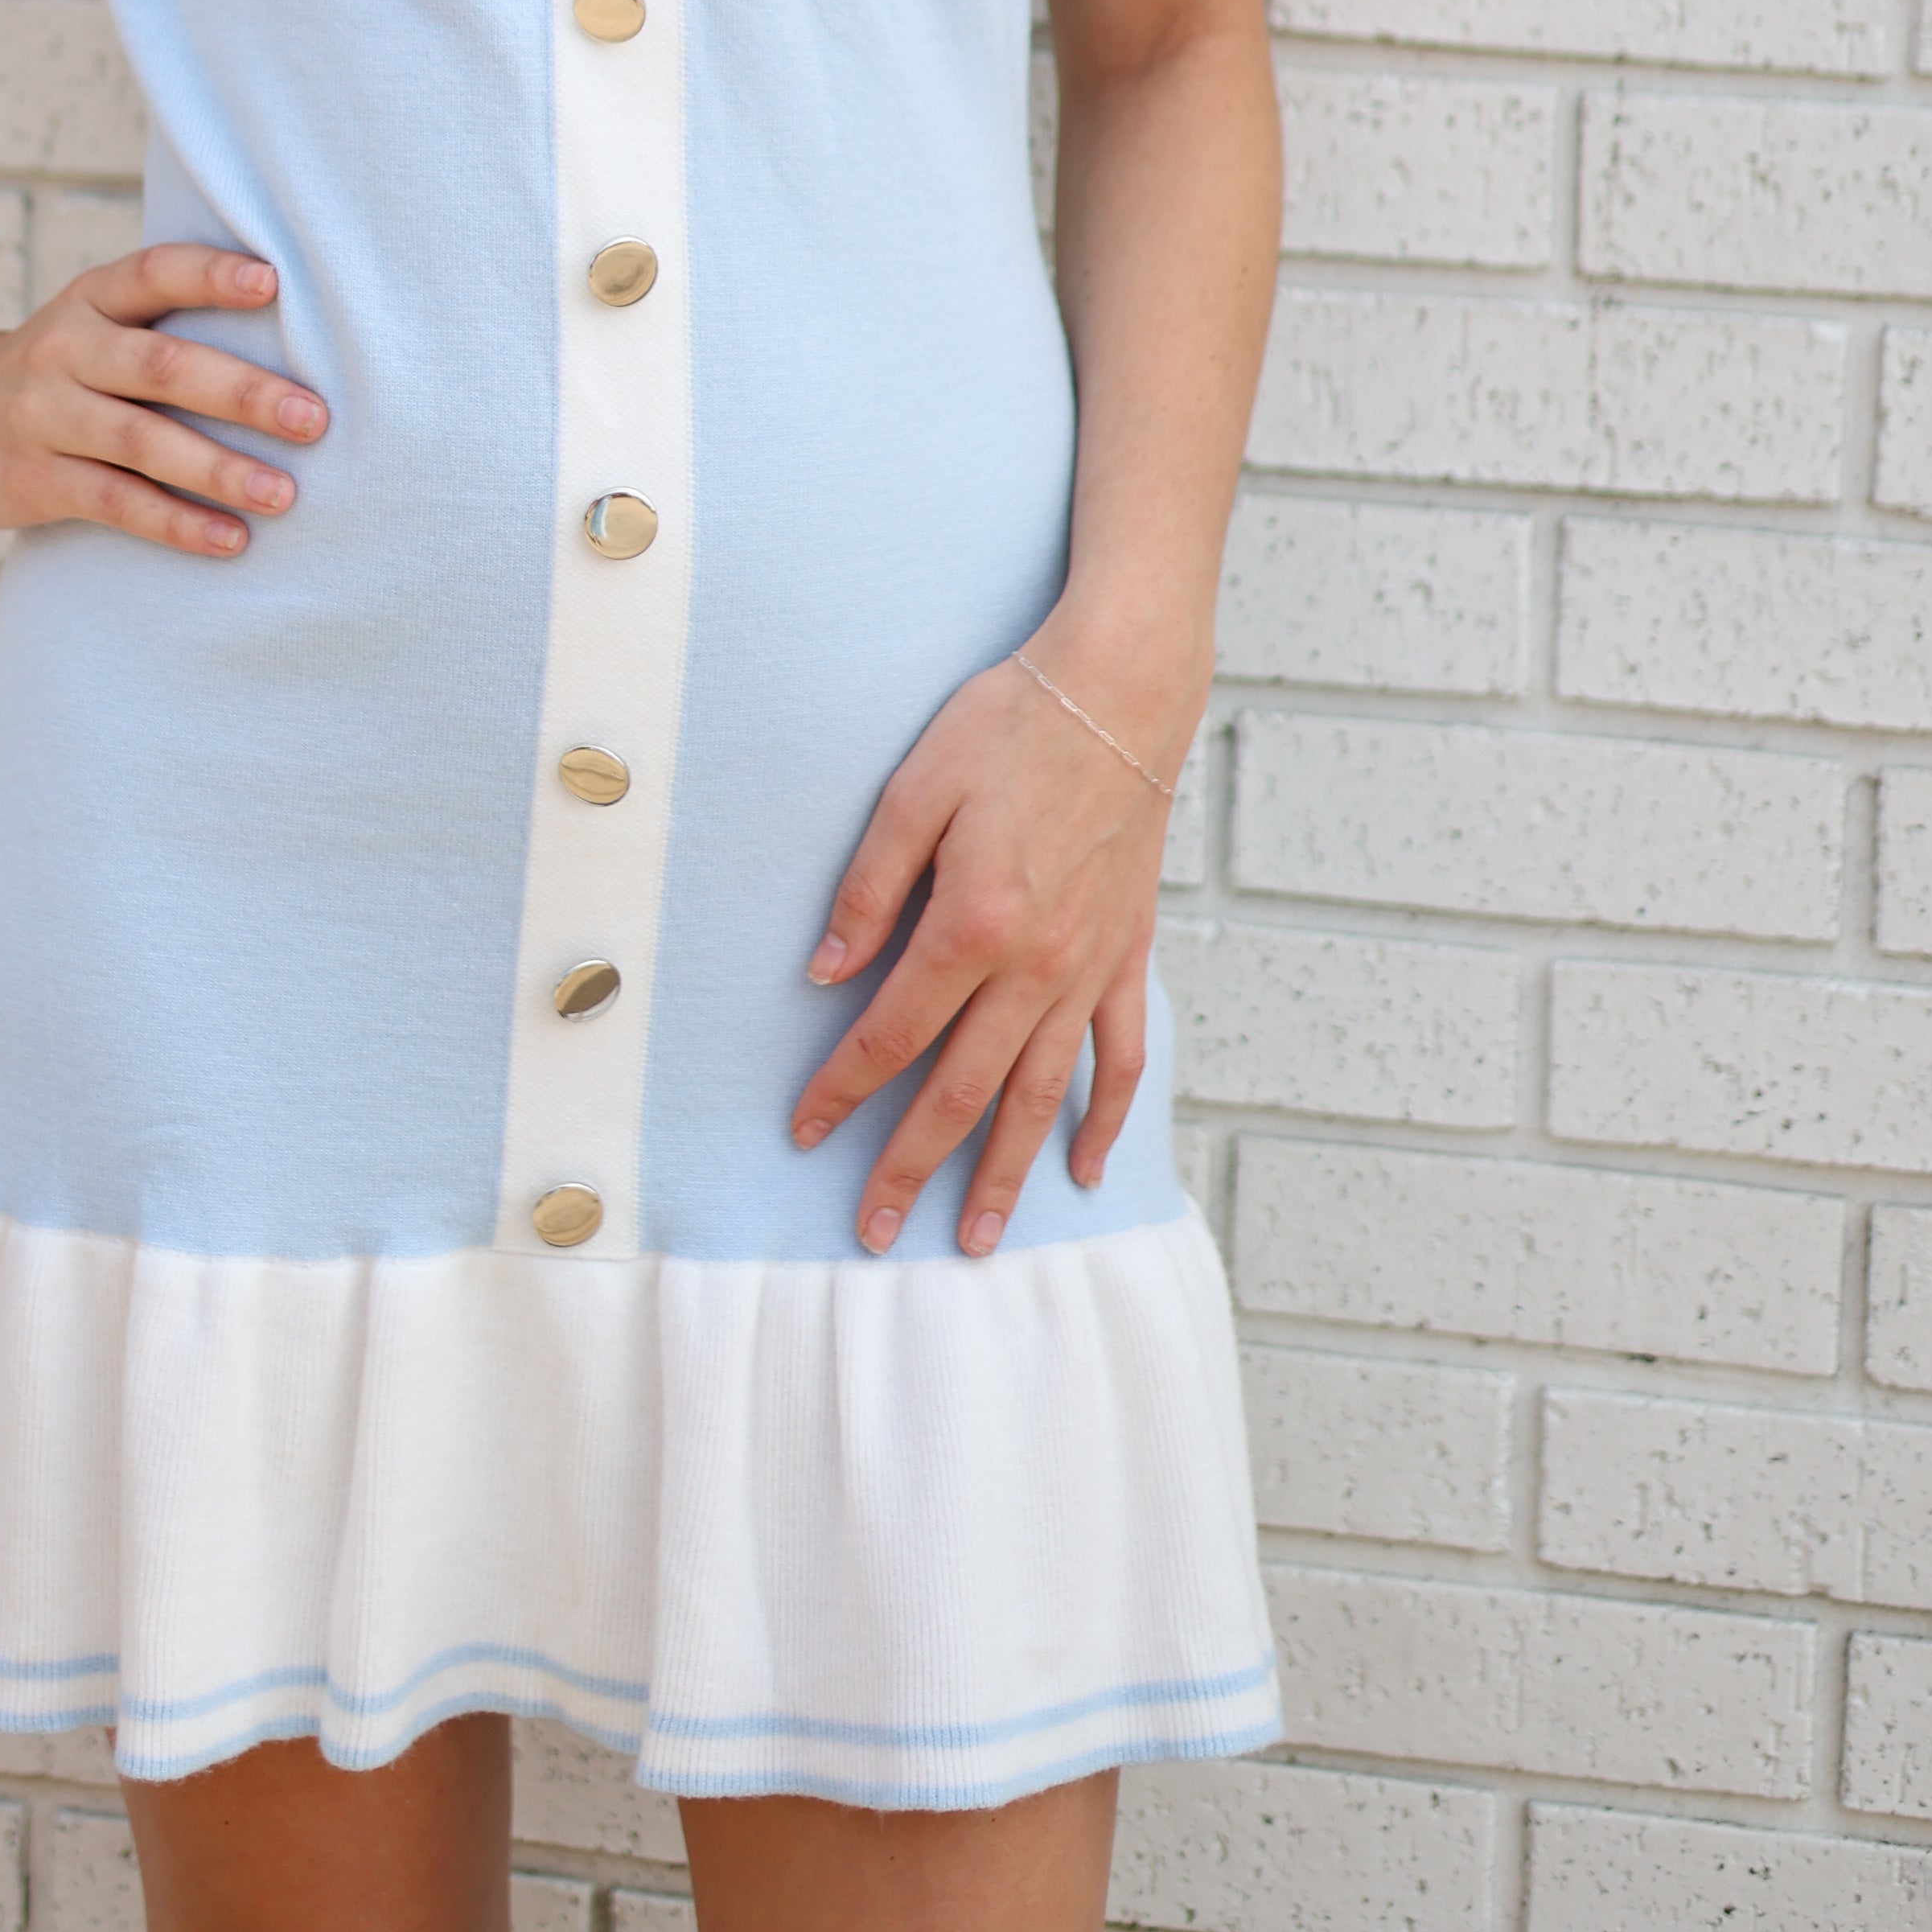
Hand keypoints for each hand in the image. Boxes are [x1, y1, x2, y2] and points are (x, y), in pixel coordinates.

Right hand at [0, 245, 325, 545]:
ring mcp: (45, 415)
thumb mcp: (87, 326)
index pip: (154, 273)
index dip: (210, 274)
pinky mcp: (32, 477)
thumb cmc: (46, 372)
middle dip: (243, 392)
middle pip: (162, 366)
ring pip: (142, 442)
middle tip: (313, 417)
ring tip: (284, 493)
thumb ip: (161, 327)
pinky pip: (114, 502)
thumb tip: (288, 346)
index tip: (271, 282)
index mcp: (90, 301)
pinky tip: (229, 538)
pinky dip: (175, 521)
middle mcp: (66, 350)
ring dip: (218, 469)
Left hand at [789, 648, 1176, 1258]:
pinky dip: (1106, 1118)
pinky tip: (1085, 1168)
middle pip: (961, 1089)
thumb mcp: (915, 787)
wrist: (1118, 692)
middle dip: (910, 1166)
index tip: (803, 1133)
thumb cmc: (1009, 725)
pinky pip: (1122, 1058)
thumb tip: (825, 972)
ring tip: (973, 1239)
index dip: (842, 1088)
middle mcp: (1035, 964)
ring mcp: (1089, 968)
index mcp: (972, 922)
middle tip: (872, 1232)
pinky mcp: (1128, 957)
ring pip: (1040, 1094)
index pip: (891, 1032)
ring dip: (1003, 1171)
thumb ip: (869, 886)